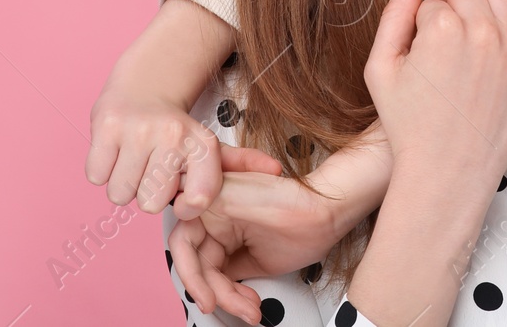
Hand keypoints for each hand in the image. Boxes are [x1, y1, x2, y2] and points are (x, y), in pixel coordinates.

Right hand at [86, 89, 222, 218]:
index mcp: (202, 143)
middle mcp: (173, 134)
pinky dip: (102, 171)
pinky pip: (96, 177)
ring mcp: (139, 130)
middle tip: (150, 170)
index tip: (180, 198)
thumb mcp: (201, 149)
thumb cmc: (172, 130)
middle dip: (146, 194)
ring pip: (119, 194)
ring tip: (133, 160)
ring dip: (123, 184)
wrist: (148, 87)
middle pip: (150, 205)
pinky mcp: (107, 126)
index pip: (200, 197)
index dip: (187, 207)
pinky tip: (116, 153)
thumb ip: (209, 179)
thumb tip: (197, 203)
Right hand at [167, 145, 290, 321]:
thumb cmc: (293, 198)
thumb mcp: (241, 196)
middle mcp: (215, 222)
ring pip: (214, 280)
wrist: (327, 213)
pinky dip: (238, 298)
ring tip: (251, 310)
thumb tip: (179, 215)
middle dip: (213, 290)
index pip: (183, 243)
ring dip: (229, 299)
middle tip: (222, 307)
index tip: (205, 295)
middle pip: (199, 267)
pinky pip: (229, 284)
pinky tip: (252, 306)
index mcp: (209, 203)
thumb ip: (206, 206)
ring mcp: (230, 241)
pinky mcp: (244, 258)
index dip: (188, 272)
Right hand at [366, 0, 506, 182]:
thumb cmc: (410, 126)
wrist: (447, 173)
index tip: (424, 44)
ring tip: (475, 11)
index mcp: (440, 30)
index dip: (425, 18)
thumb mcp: (381, 68)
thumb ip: (394, 11)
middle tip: (448, 31)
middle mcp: (481, 32)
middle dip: (454, 2)